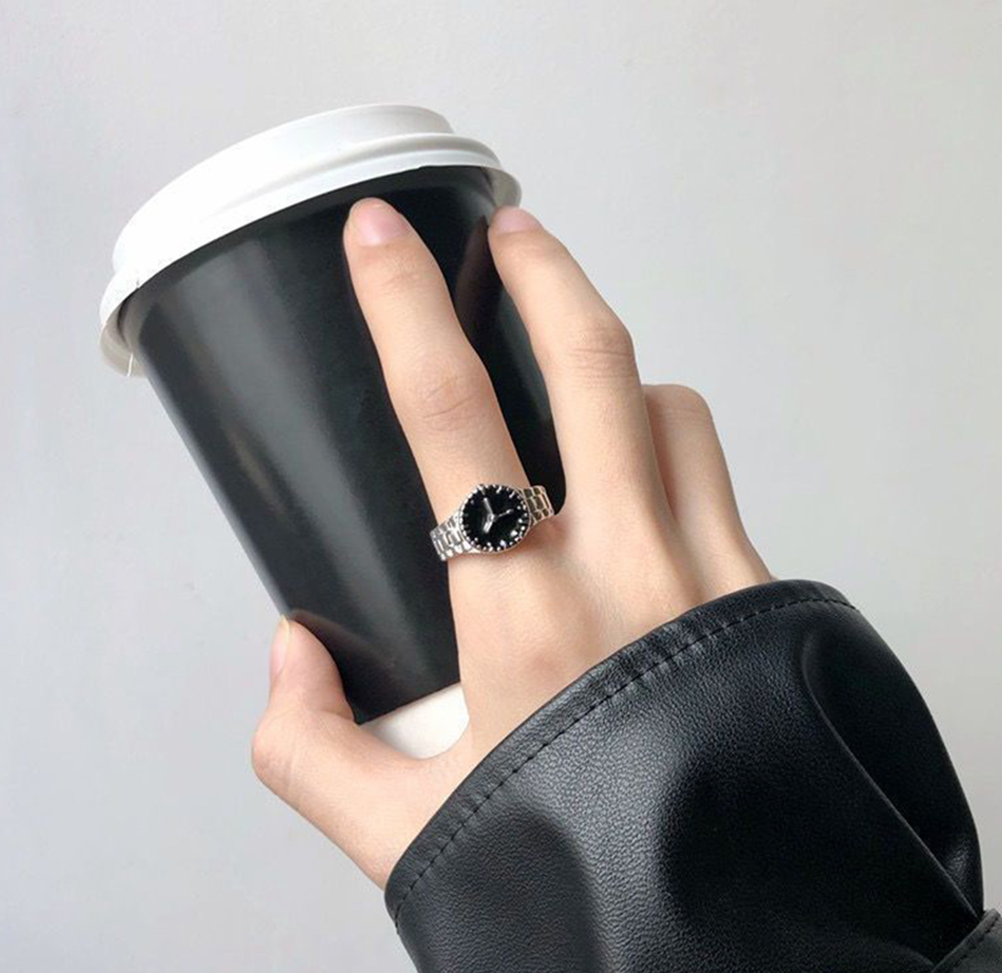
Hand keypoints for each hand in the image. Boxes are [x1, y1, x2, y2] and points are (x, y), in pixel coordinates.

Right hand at [251, 199, 769, 887]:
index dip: (402, 305)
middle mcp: (628, 573)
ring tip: (573, 357)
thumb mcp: (404, 830)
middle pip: (589, 361)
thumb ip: (309, 746)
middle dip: (540, 270)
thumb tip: (289, 656)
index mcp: (523, 620)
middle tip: (506, 231)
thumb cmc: (582, 878)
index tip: (377, 240)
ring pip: (667, 406)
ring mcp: (710, 573)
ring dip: (616, 364)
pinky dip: (671, 436)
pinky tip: (640, 463)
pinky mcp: (762, 592)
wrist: (732, 940)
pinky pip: (714, 470)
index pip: (449, 414)